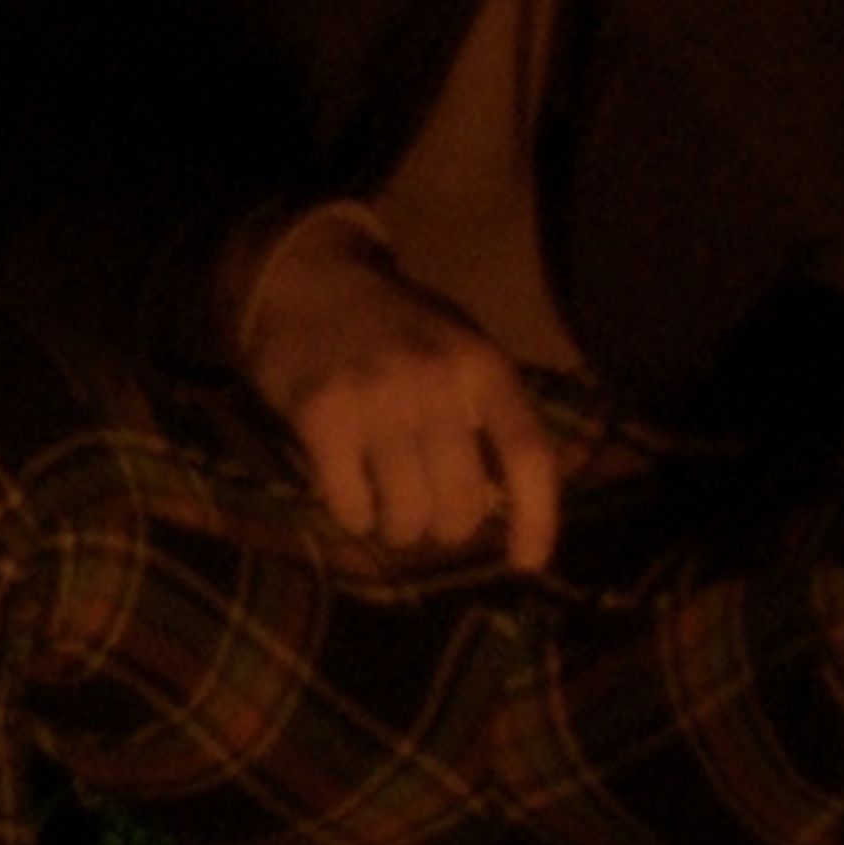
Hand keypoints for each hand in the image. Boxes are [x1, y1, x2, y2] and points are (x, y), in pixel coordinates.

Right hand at [235, 205, 563, 570]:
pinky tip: (349, 490)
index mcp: (483, 366)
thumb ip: (486, 417)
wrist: (306, 281)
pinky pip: (351, 508)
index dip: (537, 520)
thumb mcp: (459, 352)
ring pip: (406, 517)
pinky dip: (353, 516)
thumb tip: (502, 509)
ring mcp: (377, 398)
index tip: (525, 563)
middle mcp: (437, 380)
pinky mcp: (323, 416)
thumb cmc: (395, 330)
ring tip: (388, 507)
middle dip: (446, 526)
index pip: (529, 456)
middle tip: (429, 515)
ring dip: (398, 528)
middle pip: (462, 503)